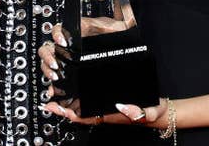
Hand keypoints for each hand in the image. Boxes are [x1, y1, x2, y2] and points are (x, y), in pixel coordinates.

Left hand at [41, 97, 167, 126]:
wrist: (159, 112)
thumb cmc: (153, 111)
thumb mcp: (150, 111)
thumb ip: (139, 111)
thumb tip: (124, 107)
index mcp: (111, 116)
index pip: (87, 117)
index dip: (72, 114)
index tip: (59, 109)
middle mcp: (106, 112)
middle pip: (80, 113)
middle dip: (64, 109)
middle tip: (49, 102)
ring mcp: (107, 107)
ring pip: (84, 107)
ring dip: (70, 103)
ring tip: (56, 96)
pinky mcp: (110, 101)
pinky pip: (92, 102)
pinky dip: (81, 98)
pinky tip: (75, 91)